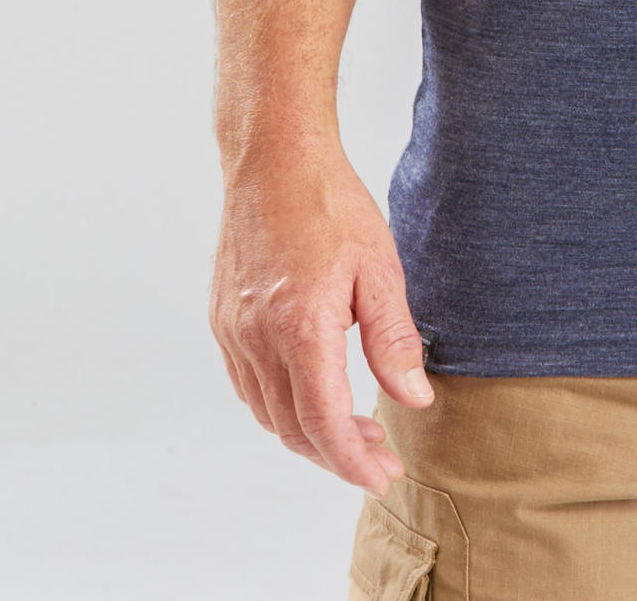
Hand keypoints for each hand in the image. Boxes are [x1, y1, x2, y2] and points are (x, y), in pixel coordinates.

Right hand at [210, 139, 434, 494]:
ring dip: (308, 433)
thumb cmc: (329, 202)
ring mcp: (232, 332)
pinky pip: (248, 386)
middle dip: (337, 455)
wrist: (273, 157)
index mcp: (301, 328)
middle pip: (292, 429)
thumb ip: (394, 339)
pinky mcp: (223, 320)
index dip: (353, 462)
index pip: (323, 424)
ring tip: (355, 429)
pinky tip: (313, 393)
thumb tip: (413, 399)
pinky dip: (281, 405)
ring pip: (267, 413)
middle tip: (380, 457)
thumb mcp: (379, 266)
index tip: (382, 477)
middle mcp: (257, 339)